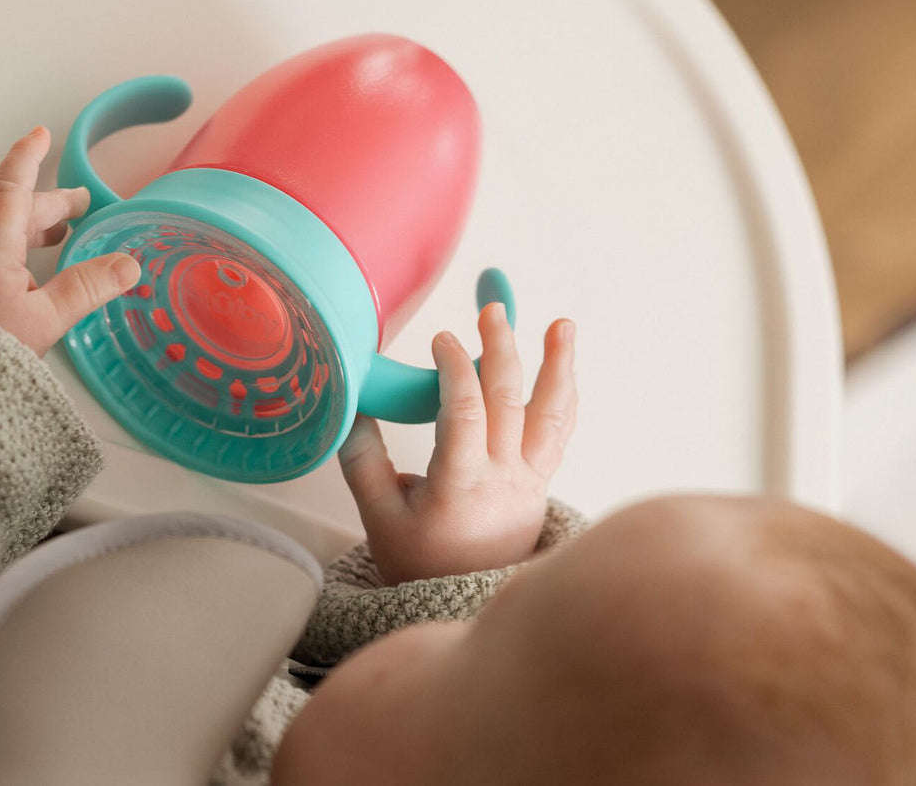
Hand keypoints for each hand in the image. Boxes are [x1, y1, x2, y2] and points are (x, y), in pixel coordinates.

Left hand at [0, 127, 139, 354]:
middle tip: (77, 206)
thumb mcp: (43, 320)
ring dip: (25, 235)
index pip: (13, 184)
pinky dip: (3, 258)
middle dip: (47, 207)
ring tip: (54, 242)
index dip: (30, 157)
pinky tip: (17, 280)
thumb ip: (85, 288)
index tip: (41, 134)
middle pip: (9, 214)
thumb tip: (127, 265)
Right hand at [339, 305, 575, 583]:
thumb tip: (352, 404)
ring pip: (551, 416)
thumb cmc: (419, 562)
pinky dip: (561, 396)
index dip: (456, 369)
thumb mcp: (378, 517)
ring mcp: (529, 481)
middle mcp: (504, 480)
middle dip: (502, 348)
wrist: (458, 603)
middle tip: (492, 311)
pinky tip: (562, 368)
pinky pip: (557, 433)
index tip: (443, 339)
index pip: (466, 412)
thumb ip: (363, 459)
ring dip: (558, 366)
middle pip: (510, 401)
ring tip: (563, 326)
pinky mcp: (540, 483)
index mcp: (461, 486)